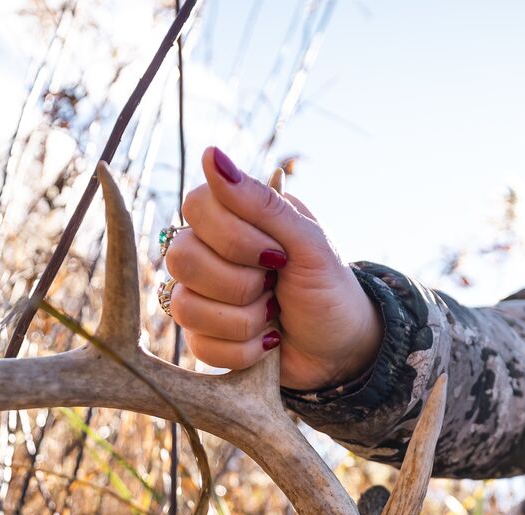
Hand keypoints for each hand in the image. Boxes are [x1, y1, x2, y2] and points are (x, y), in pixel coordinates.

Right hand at [165, 145, 382, 390]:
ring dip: (245, 320)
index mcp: (232, 218)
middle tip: (275, 284)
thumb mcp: (309, 241)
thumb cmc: (329, 287)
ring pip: (186, 307)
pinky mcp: (204, 338)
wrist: (343, 347)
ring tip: (272, 314)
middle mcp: (208, 252)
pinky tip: (267, 341)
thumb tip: (212, 154)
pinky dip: (245, 350)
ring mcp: (200, 296)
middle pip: (182, 258)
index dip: (235, 237)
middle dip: (241, 283)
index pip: (196, 206)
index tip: (278, 254)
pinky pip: (200, 346)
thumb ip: (262, 202)